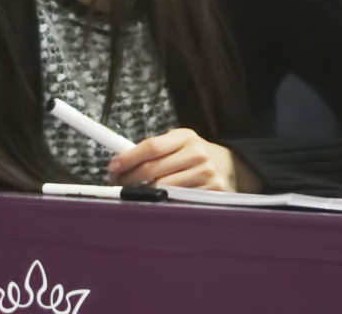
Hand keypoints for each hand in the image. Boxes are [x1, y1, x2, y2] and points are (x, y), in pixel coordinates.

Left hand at [107, 128, 260, 192]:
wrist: (228, 167)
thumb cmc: (193, 157)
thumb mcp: (177, 145)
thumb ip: (154, 150)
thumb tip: (119, 162)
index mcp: (186, 137)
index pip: (151, 146)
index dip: (129, 157)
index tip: (113, 167)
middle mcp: (198, 153)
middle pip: (154, 169)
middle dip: (129, 179)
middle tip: (116, 184)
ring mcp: (206, 173)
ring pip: (163, 189)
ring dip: (142, 194)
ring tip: (131, 195)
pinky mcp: (213, 192)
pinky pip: (179, 201)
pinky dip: (163, 204)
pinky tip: (155, 204)